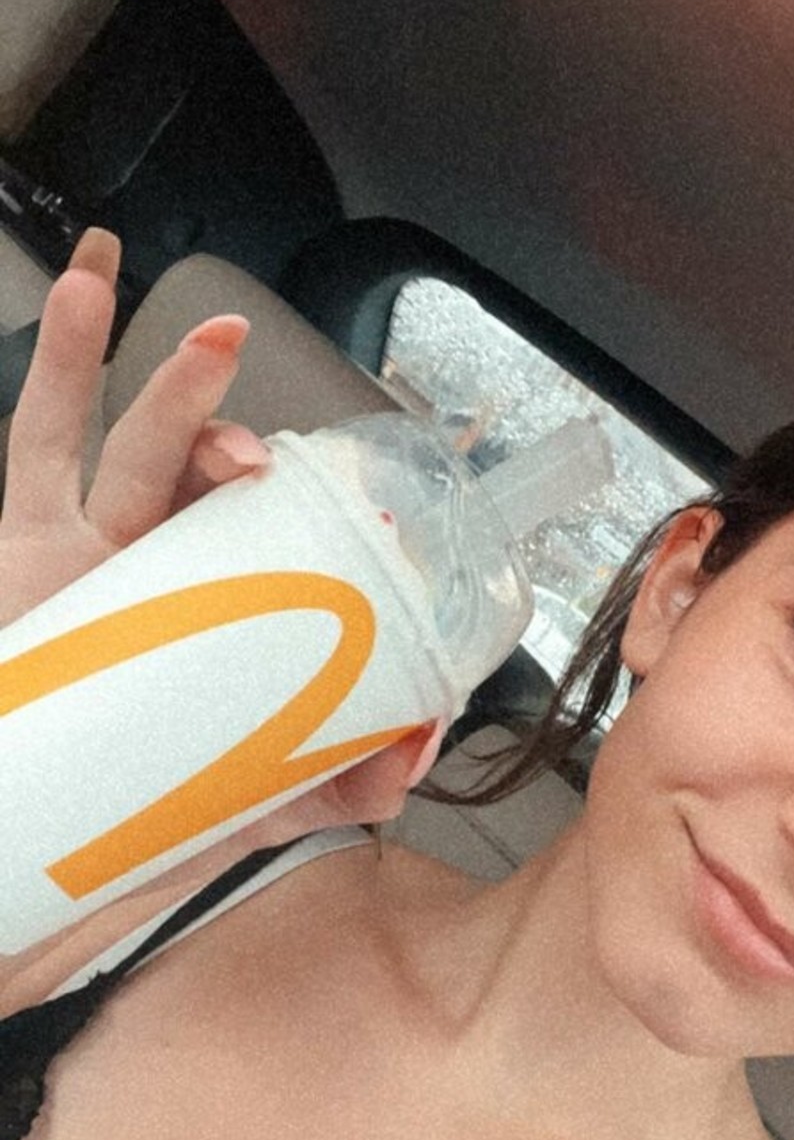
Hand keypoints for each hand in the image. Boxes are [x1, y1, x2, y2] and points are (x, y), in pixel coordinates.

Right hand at [0, 231, 441, 856]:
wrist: (34, 849)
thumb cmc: (145, 814)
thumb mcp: (257, 803)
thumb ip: (338, 780)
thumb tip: (408, 760)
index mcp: (221, 603)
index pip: (273, 528)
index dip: (309, 503)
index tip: (350, 516)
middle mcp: (163, 562)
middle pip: (205, 475)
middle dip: (235, 444)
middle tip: (253, 460)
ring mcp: (92, 547)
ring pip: (134, 444)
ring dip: (170, 383)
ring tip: (208, 333)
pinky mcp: (24, 549)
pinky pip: (38, 445)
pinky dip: (61, 368)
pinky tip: (88, 289)